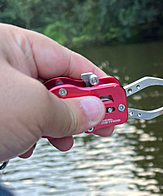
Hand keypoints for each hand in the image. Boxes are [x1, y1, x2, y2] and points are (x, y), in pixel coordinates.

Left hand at [0, 24, 113, 161]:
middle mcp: (5, 68)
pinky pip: (21, 125)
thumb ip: (70, 110)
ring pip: (40, 110)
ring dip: (54, 130)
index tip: (118, 102)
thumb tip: (96, 111)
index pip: (69, 62)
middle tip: (102, 129)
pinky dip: (30, 138)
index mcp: (13, 48)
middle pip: (57, 87)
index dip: (98, 84)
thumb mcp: (33, 109)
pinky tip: (27, 147)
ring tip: (59, 143)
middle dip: (78, 111)